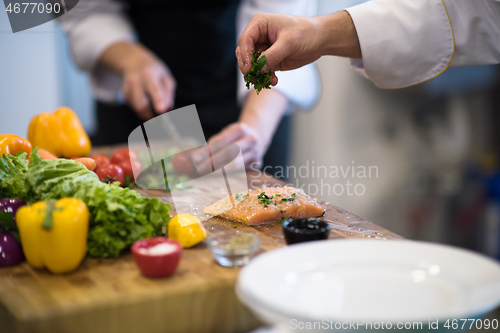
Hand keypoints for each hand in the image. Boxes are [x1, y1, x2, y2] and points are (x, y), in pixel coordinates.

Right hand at [99, 42, 175, 119]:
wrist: (134, 62)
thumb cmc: (154, 71)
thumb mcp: (166, 77)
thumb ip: (168, 93)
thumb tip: (168, 107)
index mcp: (149, 74)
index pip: (154, 89)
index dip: (158, 100)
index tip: (162, 110)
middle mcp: (135, 80)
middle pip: (141, 104)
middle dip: (150, 115)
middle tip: (159, 121)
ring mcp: (127, 87)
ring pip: (136, 108)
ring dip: (146, 113)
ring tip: (152, 111)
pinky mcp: (124, 94)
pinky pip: (133, 107)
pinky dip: (141, 109)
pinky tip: (144, 101)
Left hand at [172, 123, 266, 175]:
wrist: (259, 135)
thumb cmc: (234, 138)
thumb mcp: (224, 135)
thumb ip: (208, 147)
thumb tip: (183, 159)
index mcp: (239, 129)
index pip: (219, 142)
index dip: (204, 152)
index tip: (191, 160)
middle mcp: (250, 140)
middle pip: (228, 154)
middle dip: (210, 164)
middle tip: (195, 171)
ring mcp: (256, 153)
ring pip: (235, 165)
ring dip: (217, 172)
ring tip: (203, 177)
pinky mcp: (258, 165)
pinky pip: (241, 173)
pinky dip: (227, 177)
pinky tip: (216, 181)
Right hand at [236, 11, 360, 77]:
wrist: (320, 40)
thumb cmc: (306, 32)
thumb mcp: (289, 43)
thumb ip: (272, 55)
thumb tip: (259, 68)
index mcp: (260, 24)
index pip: (245, 40)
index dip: (245, 55)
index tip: (249, 68)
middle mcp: (259, 36)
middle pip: (244, 53)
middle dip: (249, 67)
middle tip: (255, 77)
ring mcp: (264, 49)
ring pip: (252, 65)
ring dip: (258, 75)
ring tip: (267, 81)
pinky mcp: (270, 60)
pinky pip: (262, 71)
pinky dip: (266, 77)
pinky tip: (274, 81)